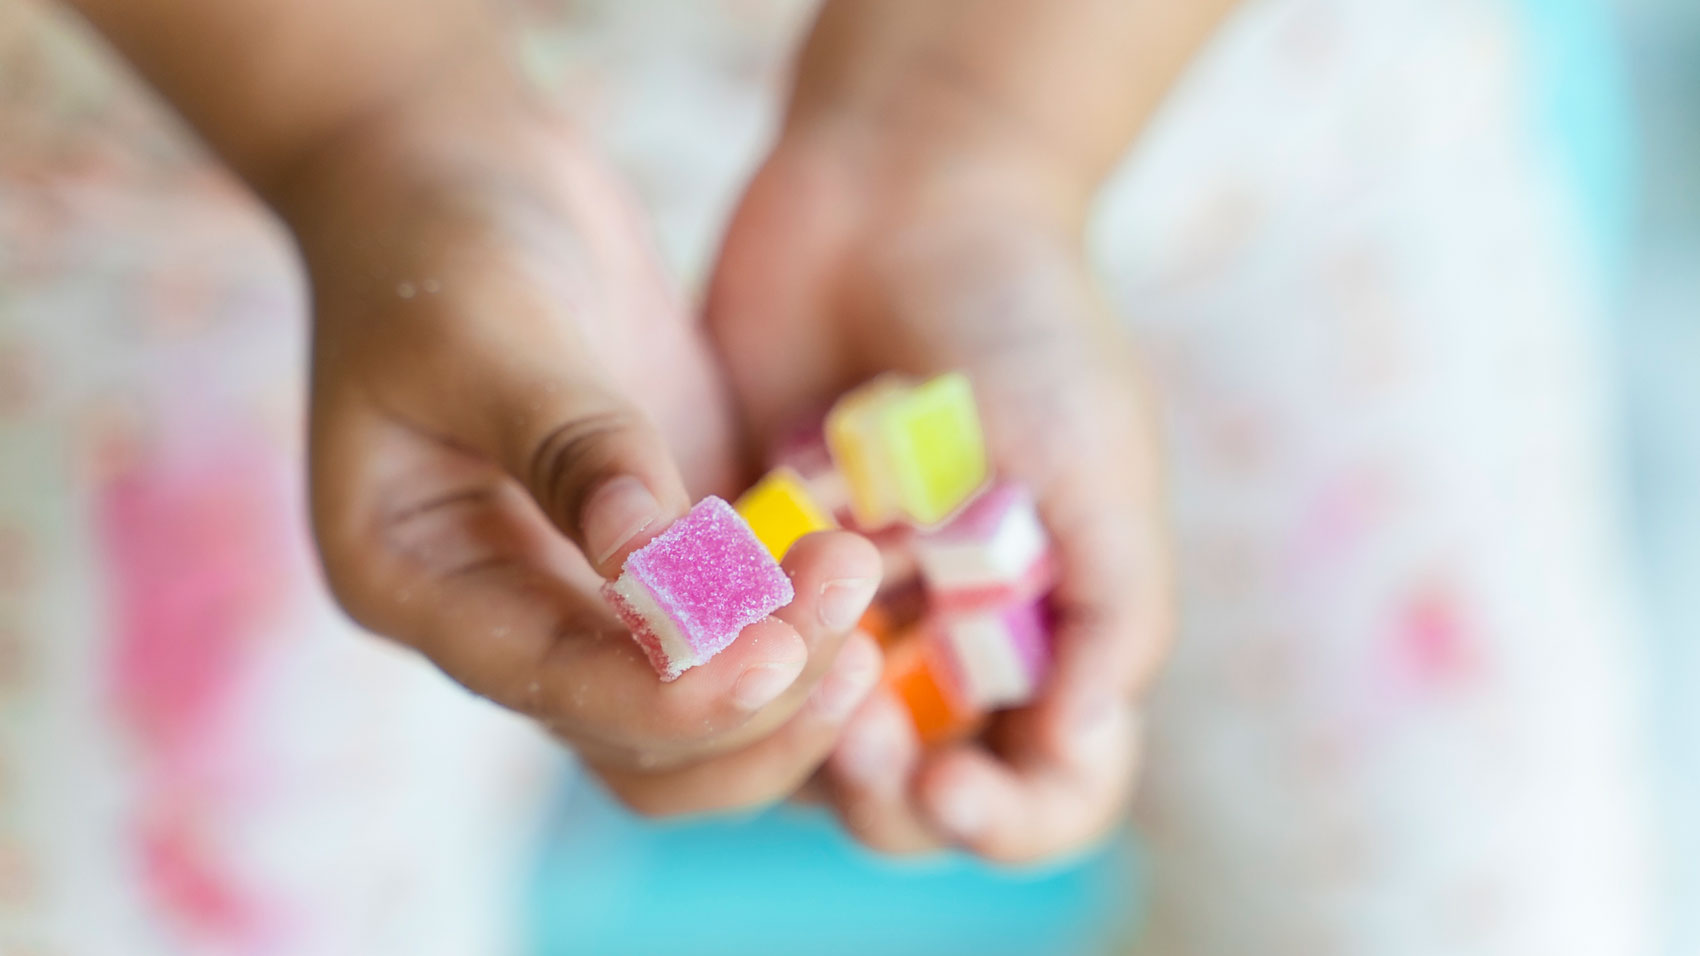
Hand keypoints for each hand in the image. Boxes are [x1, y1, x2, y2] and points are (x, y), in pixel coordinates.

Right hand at [282, 92, 882, 814]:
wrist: (460, 172)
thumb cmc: (441, 238)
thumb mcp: (490, 330)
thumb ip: (575, 448)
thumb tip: (660, 570)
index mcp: (417, 584)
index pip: (552, 688)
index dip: (670, 692)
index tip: (780, 645)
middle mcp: (502, 615)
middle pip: (636, 741)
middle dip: (751, 700)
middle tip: (849, 603)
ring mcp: (588, 590)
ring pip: (698, 711)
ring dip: (788, 680)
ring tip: (864, 584)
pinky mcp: (665, 549)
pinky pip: (740, 631)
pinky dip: (798, 624)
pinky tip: (861, 569)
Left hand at [707, 128, 1170, 861]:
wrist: (899, 192)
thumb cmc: (1024, 321)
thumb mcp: (1099, 460)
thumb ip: (1115, 610)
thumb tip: (1083, 750)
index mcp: (1053, 632)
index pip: (1054, 786)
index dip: (1014, 818)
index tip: (957, 785)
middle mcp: (946, 640)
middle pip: (922, 793)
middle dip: (894, 796)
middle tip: (865, 742)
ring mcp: (841, 607)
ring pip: (806, 743)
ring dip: (796, 739)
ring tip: (784, 670)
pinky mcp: (745, 563)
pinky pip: (723, 652)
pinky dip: (722, 655)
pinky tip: (716, 615)